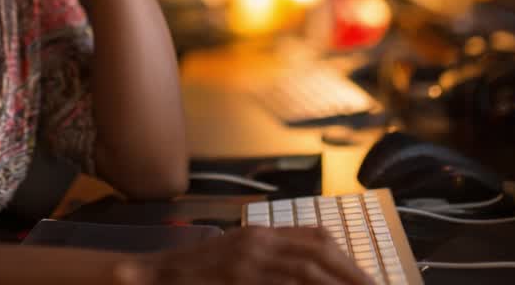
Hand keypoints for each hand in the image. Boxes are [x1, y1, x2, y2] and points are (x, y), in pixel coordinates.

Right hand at [111, 226, 373, 284]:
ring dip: (336, 281)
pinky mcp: (237, 278)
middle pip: (318, 253)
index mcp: (258, 235)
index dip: (345, 257)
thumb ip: (267, 260)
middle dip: (350, 272)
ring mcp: (246, 263)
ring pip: (305, 271)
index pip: (314, 237)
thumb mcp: (235, 257)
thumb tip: (308, 269)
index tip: (365, 276)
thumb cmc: (193, 275)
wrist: (149, 277)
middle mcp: (256, 243)